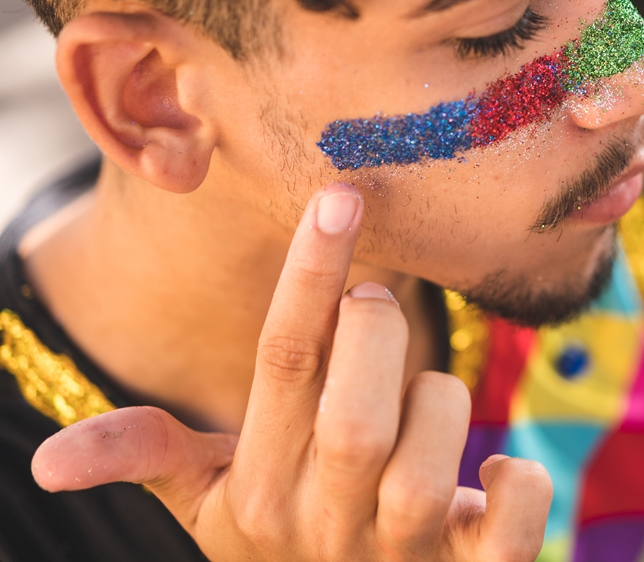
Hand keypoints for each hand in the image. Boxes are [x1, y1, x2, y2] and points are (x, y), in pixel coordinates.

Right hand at [30, 184, 552, 560]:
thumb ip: (156, 458)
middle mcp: (328, 521)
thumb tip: (47, 461)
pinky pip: (515, 510)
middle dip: (380, 337)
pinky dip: (519, 481)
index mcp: (264, 488)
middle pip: (355, 412)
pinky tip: (495, 473)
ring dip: (443, 402)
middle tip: (381, 308)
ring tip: (428, 407)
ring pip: (434, 452)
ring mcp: (403, 552)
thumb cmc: (292, 549)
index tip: (340, 195)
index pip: (283, 362)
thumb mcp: (218, 509)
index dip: (312, 272)